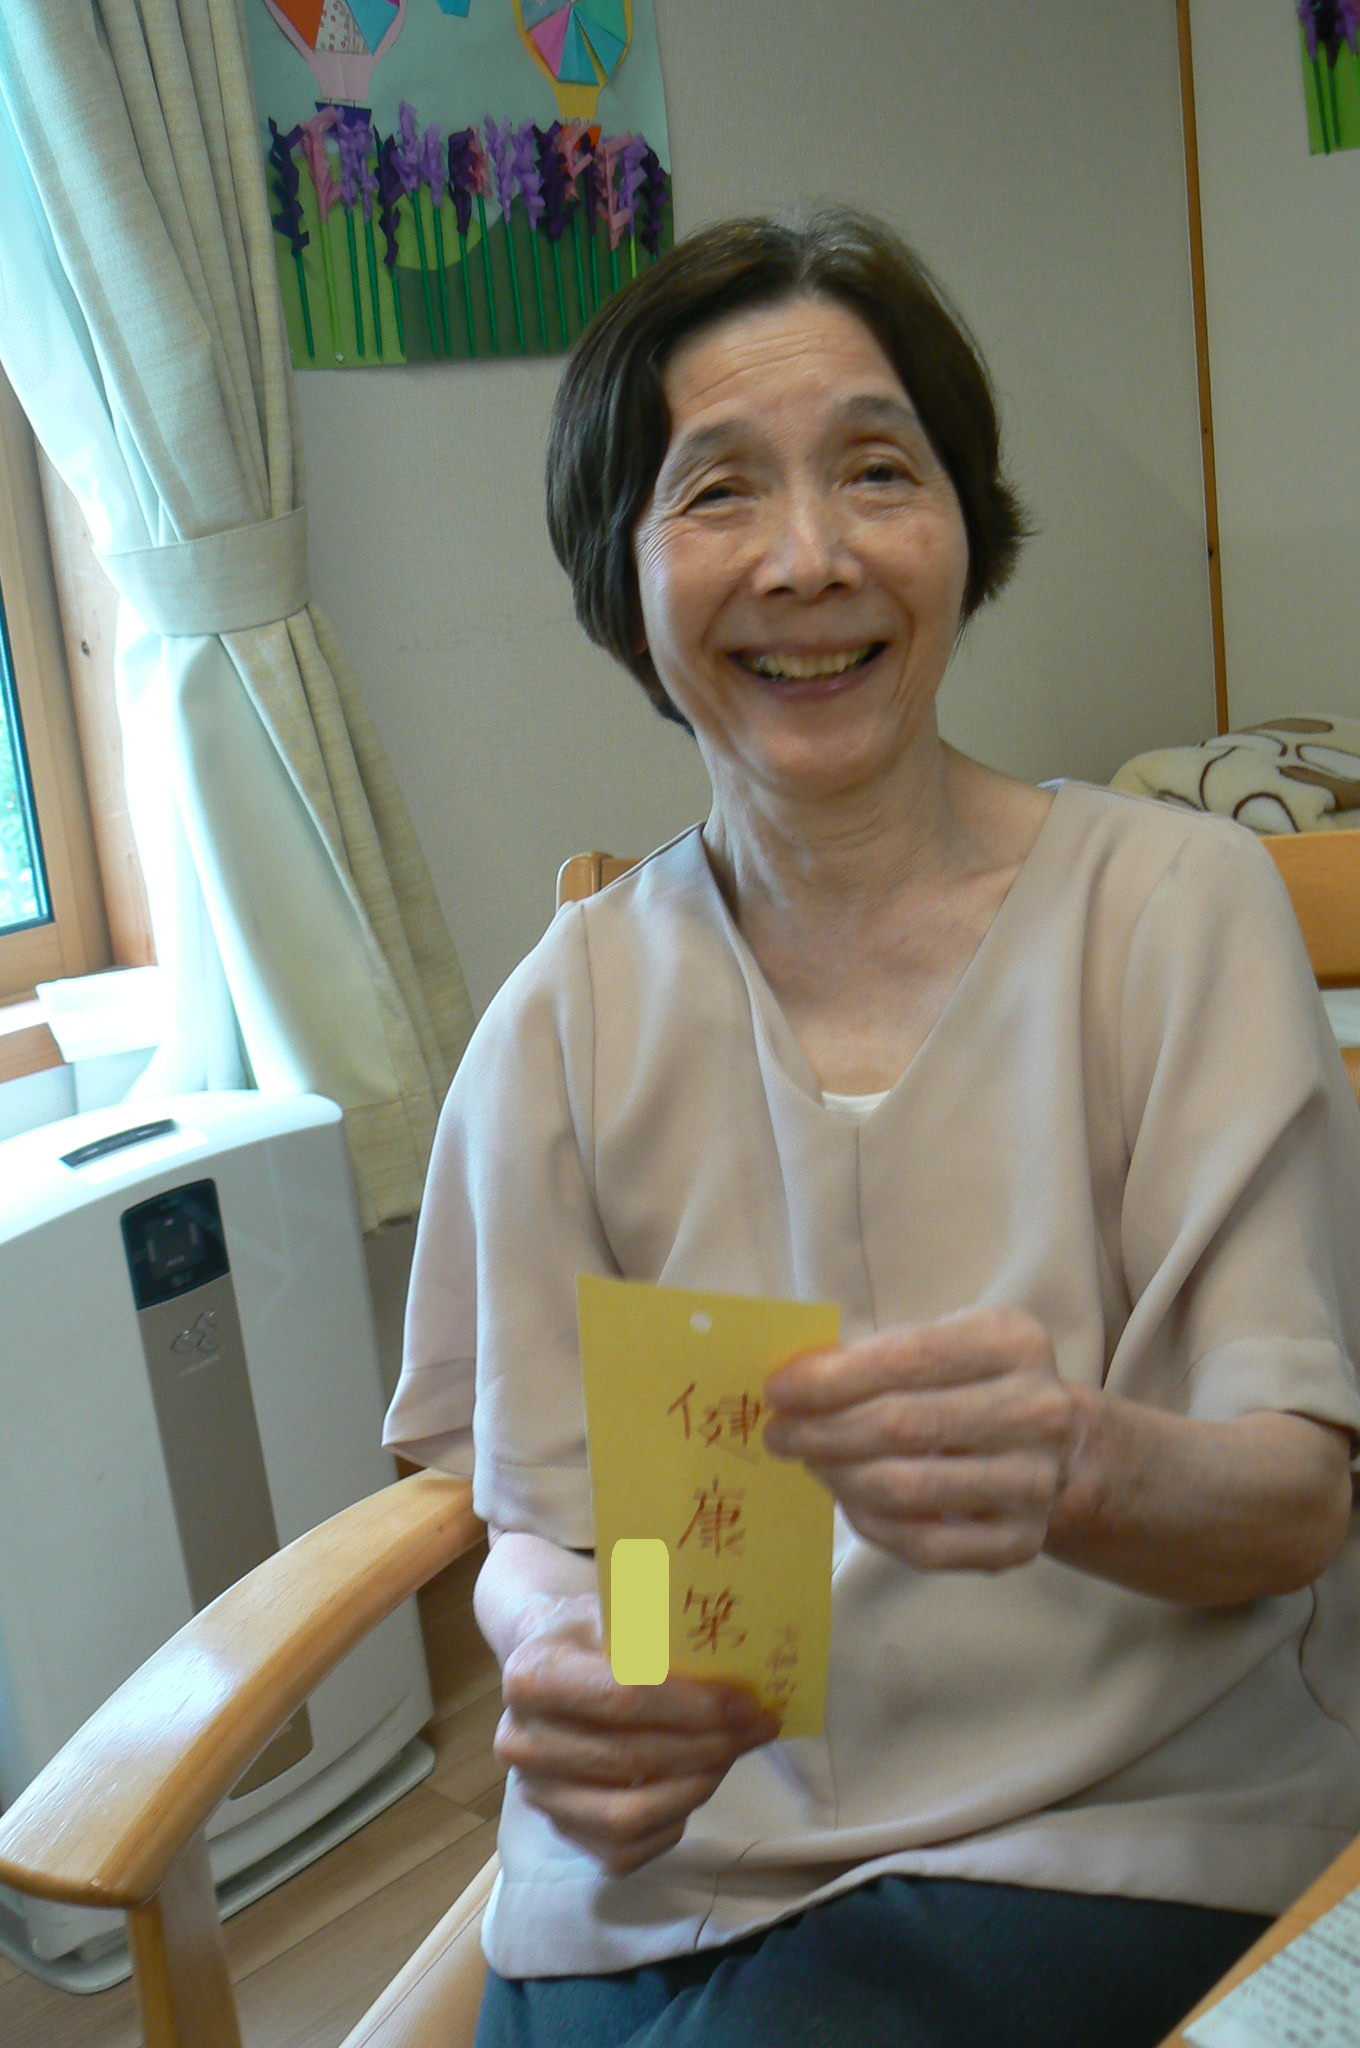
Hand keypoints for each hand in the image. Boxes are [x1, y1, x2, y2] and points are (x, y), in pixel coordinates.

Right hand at [495, 1594, 780, 1874]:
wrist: (548, 1666)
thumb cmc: (593, 1634)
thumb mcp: (621, 1612)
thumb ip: (665, 1636)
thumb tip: (740, 1664)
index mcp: (532, 1675)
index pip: (621, 1696)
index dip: (691, 1704)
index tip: (746, 1702)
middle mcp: (522, 1742)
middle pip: (630, 1757)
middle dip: (706, 1745)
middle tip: (756, 1727)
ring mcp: (537, 1795)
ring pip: (628, 1815)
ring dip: (694, 1786)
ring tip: (731, 1753)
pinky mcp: (560, 1832)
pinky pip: (625, 1849)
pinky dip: (673, 1821)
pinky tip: (698, 1781)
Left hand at [763, 1307, 1080, 1571]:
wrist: (1059, 1450)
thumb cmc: (975, 1383)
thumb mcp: (946, 1343)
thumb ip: (880, 1356)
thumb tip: (794, 1383)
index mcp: (1014, 1344)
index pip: (907, 1358)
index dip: (833, 1377)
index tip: (778, 1389)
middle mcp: (1037, 1413)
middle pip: (903, 1426)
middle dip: (823, 1430)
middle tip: (779, 1433)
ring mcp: (1034, 1484)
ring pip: (907, 1489)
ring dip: (838, 1476)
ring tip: (808, 1462)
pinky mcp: (1019, 1543)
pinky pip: (922, 1544)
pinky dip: (868, 1522)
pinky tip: (845, 1498)